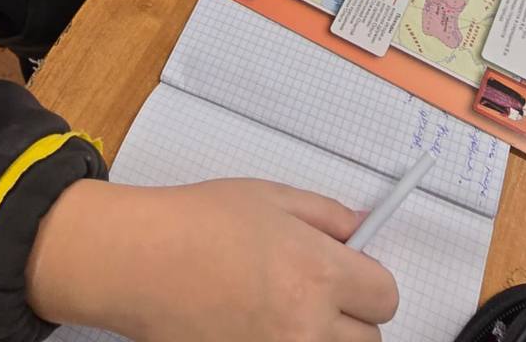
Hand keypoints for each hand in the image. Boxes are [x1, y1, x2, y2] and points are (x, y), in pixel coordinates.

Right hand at [26, 177, 398, 341]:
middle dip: (354, 315)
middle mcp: (306, 325)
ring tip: (290, 310)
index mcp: (319, 273)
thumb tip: (363, 229)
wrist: (139, 259)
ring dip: (325, 337)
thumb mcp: (274, 198)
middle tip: (321, 293)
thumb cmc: (199, 221)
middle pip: (370, 340)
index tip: (357, 274)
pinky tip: (262, 327)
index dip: (373, 281)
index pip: (386, 297)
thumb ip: (328, 216)